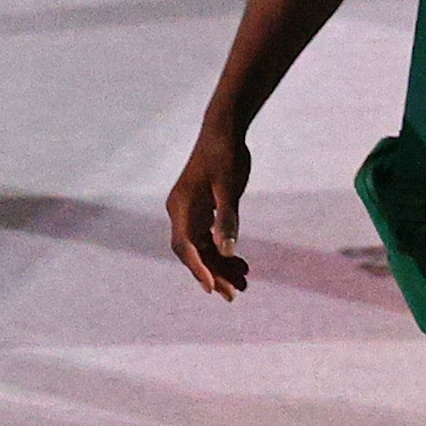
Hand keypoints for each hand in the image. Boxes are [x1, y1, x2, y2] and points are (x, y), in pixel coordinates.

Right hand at [166, 131, 251, 301]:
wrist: (224, 130)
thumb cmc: (225, 154)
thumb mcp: (228, 186)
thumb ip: (227, 218)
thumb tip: (227, 252)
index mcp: (181, 206)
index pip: (185, 245)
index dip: (198, 268)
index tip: (213, 288)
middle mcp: (181, 212)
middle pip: (193, 252)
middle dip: (213, 274)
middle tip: (235, 294)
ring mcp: (190, 213)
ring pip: (202, 249)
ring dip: (220, 267)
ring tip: (245, 283)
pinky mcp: (202, 212)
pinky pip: (209, 240)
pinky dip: (223, 254)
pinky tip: (241, 265)